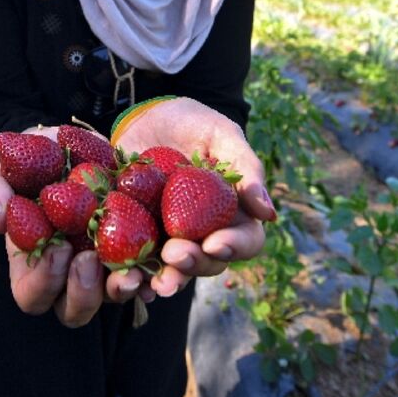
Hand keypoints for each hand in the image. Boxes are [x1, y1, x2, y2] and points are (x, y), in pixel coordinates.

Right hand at [0, 126, 152, 324]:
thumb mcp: (3, 166)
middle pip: (74, 312)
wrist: (76, 143)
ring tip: (129, 270)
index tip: (57, 247)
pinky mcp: (137, 250)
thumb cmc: (30, 159)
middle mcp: (70, 275)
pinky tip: (160, 262)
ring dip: (122, 290)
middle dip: (82, 293)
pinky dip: (156, 275)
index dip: (43, 282)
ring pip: (114, 299)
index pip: (32, 296)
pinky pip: (151, 275)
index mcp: (33, 264)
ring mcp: (105, 266)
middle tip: (89, 258)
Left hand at [113, 98, 276, 296]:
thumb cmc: (193, 123)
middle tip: (175, 253)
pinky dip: (134, 277)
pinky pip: (137, 263)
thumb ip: (246, 169)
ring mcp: (169, 236)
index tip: (215, 243)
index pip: (246, 241)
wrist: (145, 114)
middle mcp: (204, 232)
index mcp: (232, 212)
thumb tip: (269, 214)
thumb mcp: (221, 135)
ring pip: (174, 270)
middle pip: (209, 262)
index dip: (234, 247)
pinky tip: (128, 281)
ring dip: (166, 279)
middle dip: (194, 264)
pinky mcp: (137, 235)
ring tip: (154, 282)